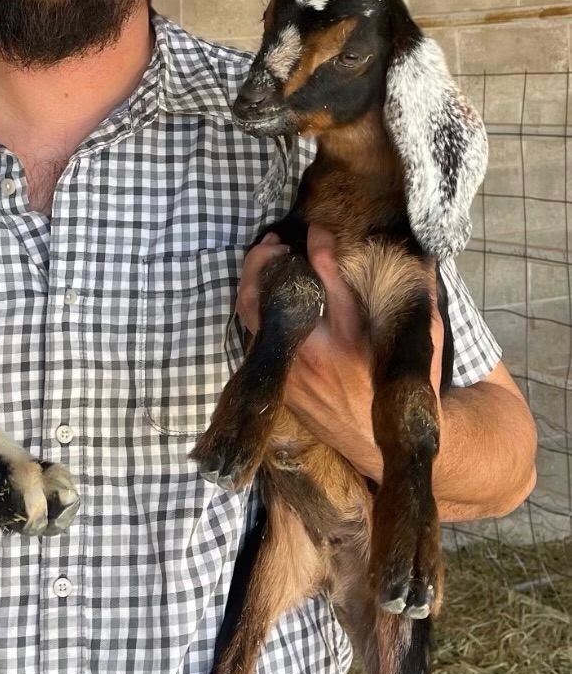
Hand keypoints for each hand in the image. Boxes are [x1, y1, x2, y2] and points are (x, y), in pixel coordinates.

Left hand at [236, 226, 445, 483]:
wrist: (383, 443)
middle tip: (274, 243)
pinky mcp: (280, 382)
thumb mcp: (419, 339)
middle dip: (264, 260)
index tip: (316, 229)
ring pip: (253, 314)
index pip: (327, 276)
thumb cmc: (405, 385)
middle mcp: (315, 350)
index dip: (318, 246)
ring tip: (266, 261)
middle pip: (273, 293)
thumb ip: (415, 295)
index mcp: (352, 334)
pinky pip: (256, 337)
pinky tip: (267, 297)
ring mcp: (291, 368)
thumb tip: (416, 251)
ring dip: (253, 281)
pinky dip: (258, 310)